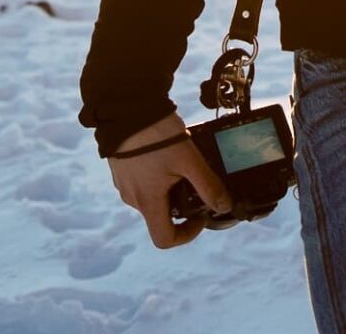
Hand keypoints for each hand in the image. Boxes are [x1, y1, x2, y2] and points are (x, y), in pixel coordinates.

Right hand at [106, 112, 234, 249]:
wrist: (127, 106)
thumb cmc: (157, 134)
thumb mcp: (189, 160)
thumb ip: (208, 185)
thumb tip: (223, 206)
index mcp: (147, 201)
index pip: (164, 238)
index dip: (187, 235)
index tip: (200, 216)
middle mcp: (132, 197)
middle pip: (161, 215)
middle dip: (182, 203)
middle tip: (195, 180)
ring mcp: (125, 183)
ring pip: (153, 197)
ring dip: (170, 188)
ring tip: (182, 162)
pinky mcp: (122, 168)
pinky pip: (143, 182)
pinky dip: (158, 176)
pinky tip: (167, 154)